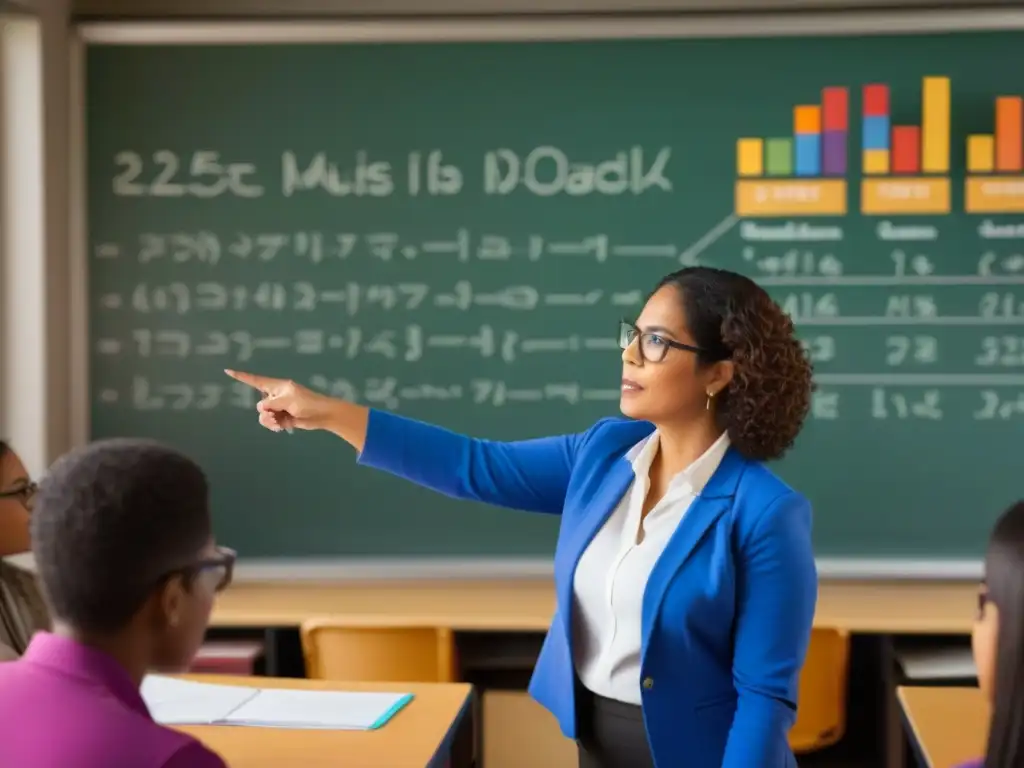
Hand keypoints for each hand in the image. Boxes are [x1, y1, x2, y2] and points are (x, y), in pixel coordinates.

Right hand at [224, 369, 339, 432]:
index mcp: (277, 386)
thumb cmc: (307, 403)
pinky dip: (273, 425)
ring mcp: (279, 407)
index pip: (255, 380)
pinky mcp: (283, 417)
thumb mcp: (287, 401)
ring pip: (264, 415)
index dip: (242, 377)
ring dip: (268, 420)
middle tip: (276, 416)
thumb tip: (261, 409)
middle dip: (265, 412)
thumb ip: (271, 403)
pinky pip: (270, 421)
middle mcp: (276, 395)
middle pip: (259, 404)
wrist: (322, 415)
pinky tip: (281, 428)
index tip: (227, 371)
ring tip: (279, 423)